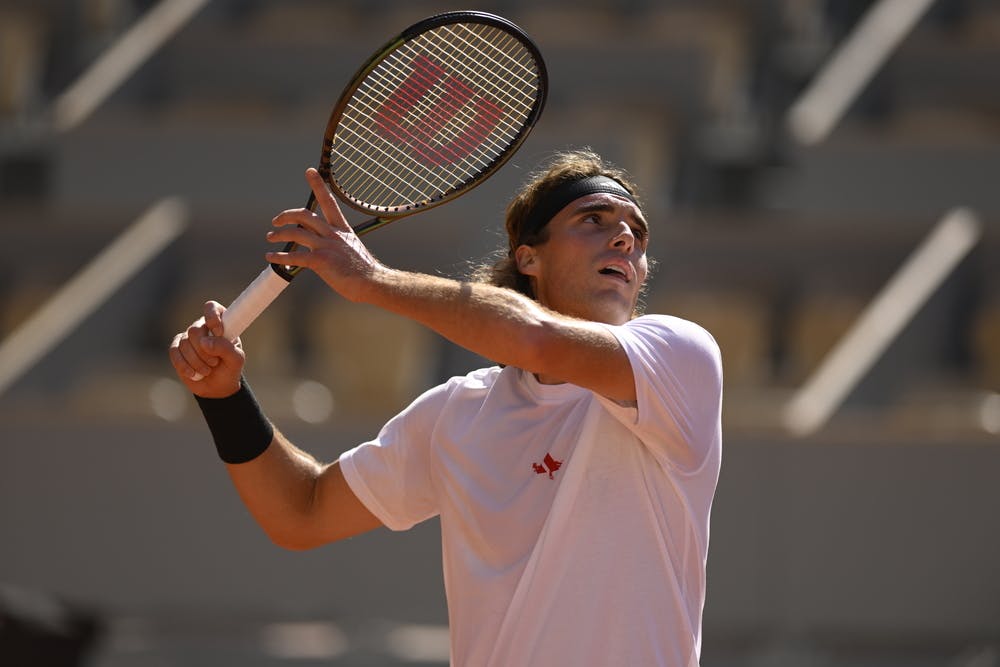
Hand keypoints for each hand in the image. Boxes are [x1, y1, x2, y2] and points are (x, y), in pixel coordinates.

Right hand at [168, 301, 244, 396]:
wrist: (218, 387)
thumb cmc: (229, 368)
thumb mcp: (236, 359)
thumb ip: (226, 348)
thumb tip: (205, 342)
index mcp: (220, 323)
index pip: (211, 307)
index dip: (213, 317)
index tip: (219, 332)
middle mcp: (202, 327)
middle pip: (195, 330)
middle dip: (204, 351)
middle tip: (215, 362)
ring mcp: (188, 337)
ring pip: (185, 343)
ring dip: (197, 361)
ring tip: (207, 370)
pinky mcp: (177, 349)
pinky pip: (174, 353)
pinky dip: (184, 365)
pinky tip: (194, 374)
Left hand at [264, 168, 384, 302]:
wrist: (372, 282)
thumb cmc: (362, 270)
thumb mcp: (351, 249)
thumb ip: (334, 243)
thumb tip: (318, 246)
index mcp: (342, 229)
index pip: (328, 202)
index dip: (318, 185)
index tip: (310, 171)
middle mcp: (333, 234)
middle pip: (304, 215)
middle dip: (286, 215)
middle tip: (275, 221)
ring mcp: (327, 246)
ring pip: (296, 232)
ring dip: (278, 233)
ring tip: (270, 237)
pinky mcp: (321, 261)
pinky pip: (294, 256)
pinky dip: (279, 256)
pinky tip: (270, 256)